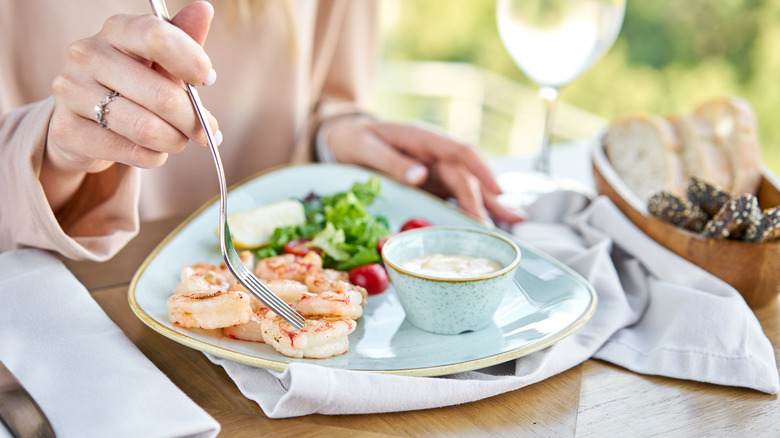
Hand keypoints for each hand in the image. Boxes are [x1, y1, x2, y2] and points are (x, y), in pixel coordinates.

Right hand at [46, 2, 218, 174]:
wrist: (86, 119)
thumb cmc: (135, 83)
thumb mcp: (161, 60)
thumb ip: (183, 38)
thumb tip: (204, 9)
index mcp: (116, 29)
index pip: (158, 37)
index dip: (192, 62)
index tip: (206, 79)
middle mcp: (87, 54)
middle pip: (163, 97)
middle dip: (194, 121)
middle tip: (206, 131)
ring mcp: (71, 92)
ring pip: (148, 129)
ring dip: (175, 141)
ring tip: (178, 140)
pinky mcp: (67, 130)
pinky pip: (131, 152)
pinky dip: (153, 156)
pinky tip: (153, 150)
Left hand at [326, 116, 525, 223]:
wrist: (345, 139)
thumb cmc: (354, 140)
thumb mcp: (365, 148)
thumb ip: (391, 161)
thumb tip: (420, 175)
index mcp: (424, 138)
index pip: (461, 152)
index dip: (482, 170)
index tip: (497, 190)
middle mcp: (436, 152)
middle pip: (467, 175)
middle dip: (484, 200)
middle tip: (494, 227)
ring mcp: (436, 168)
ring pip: (469, 185)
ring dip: (491, 203)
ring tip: (516, 222)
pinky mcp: (432, 182)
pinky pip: (457, 194)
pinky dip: (475, 206)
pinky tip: (492, 220)